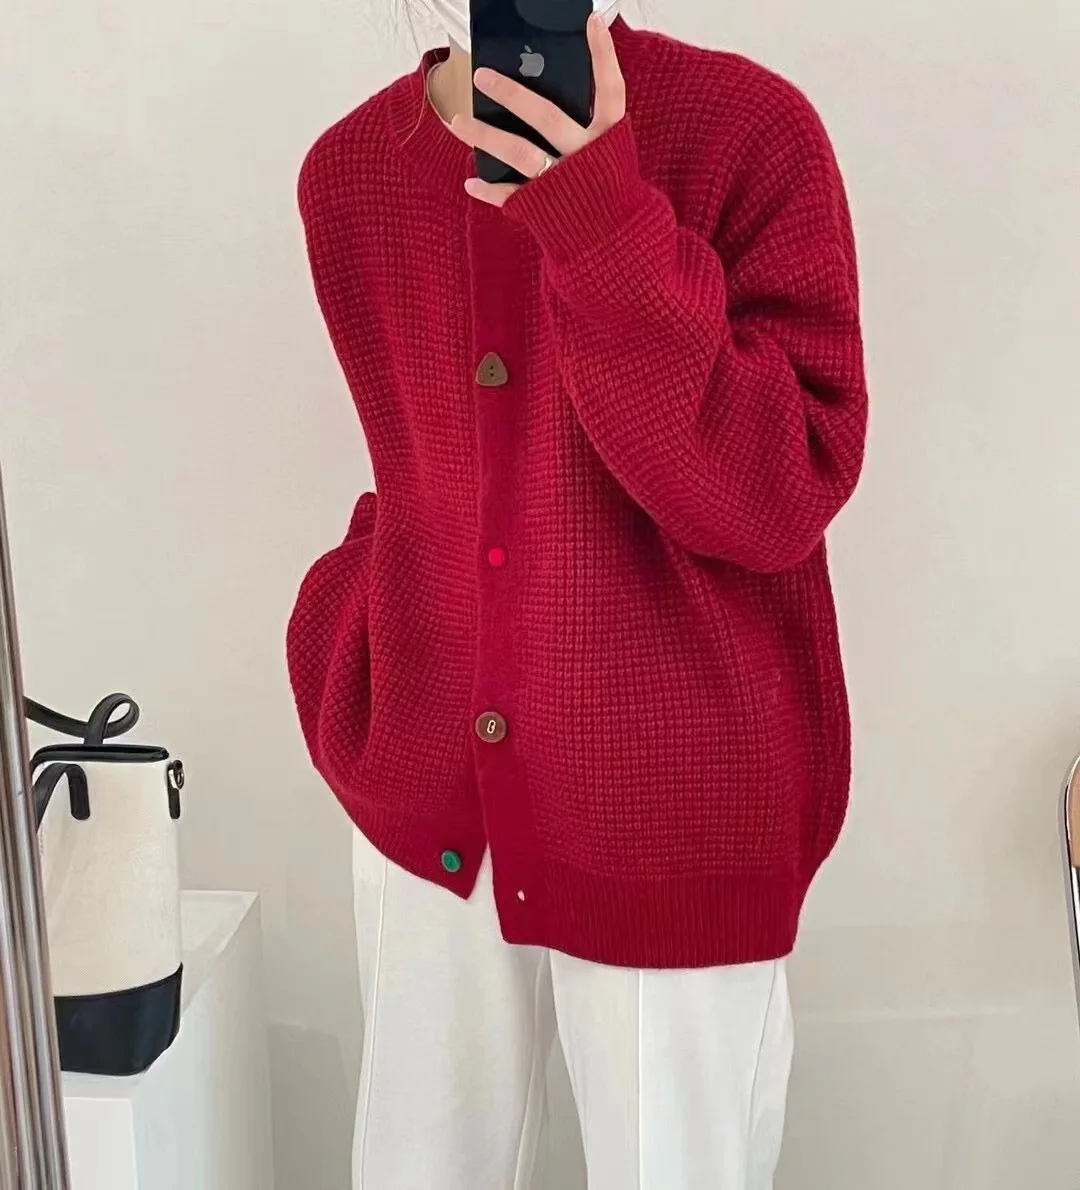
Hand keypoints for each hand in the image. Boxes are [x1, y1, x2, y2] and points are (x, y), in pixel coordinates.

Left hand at [450, 13, 625, 207]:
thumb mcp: (608, 152)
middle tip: (481, 75)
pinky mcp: (546, 208)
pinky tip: (470, 181)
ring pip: (521, 153)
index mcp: (608, 138)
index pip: (610, 90)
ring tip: (457, 122)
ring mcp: (564, 182)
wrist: (614, 243)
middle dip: (512, 94)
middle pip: (547, 117)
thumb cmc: (606, 188)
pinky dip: (489, 190)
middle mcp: (585, 157)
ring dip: (486, 136)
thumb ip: (586, 122)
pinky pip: (512, 196)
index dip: (603, 56)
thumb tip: (547, 85)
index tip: (590, 21)